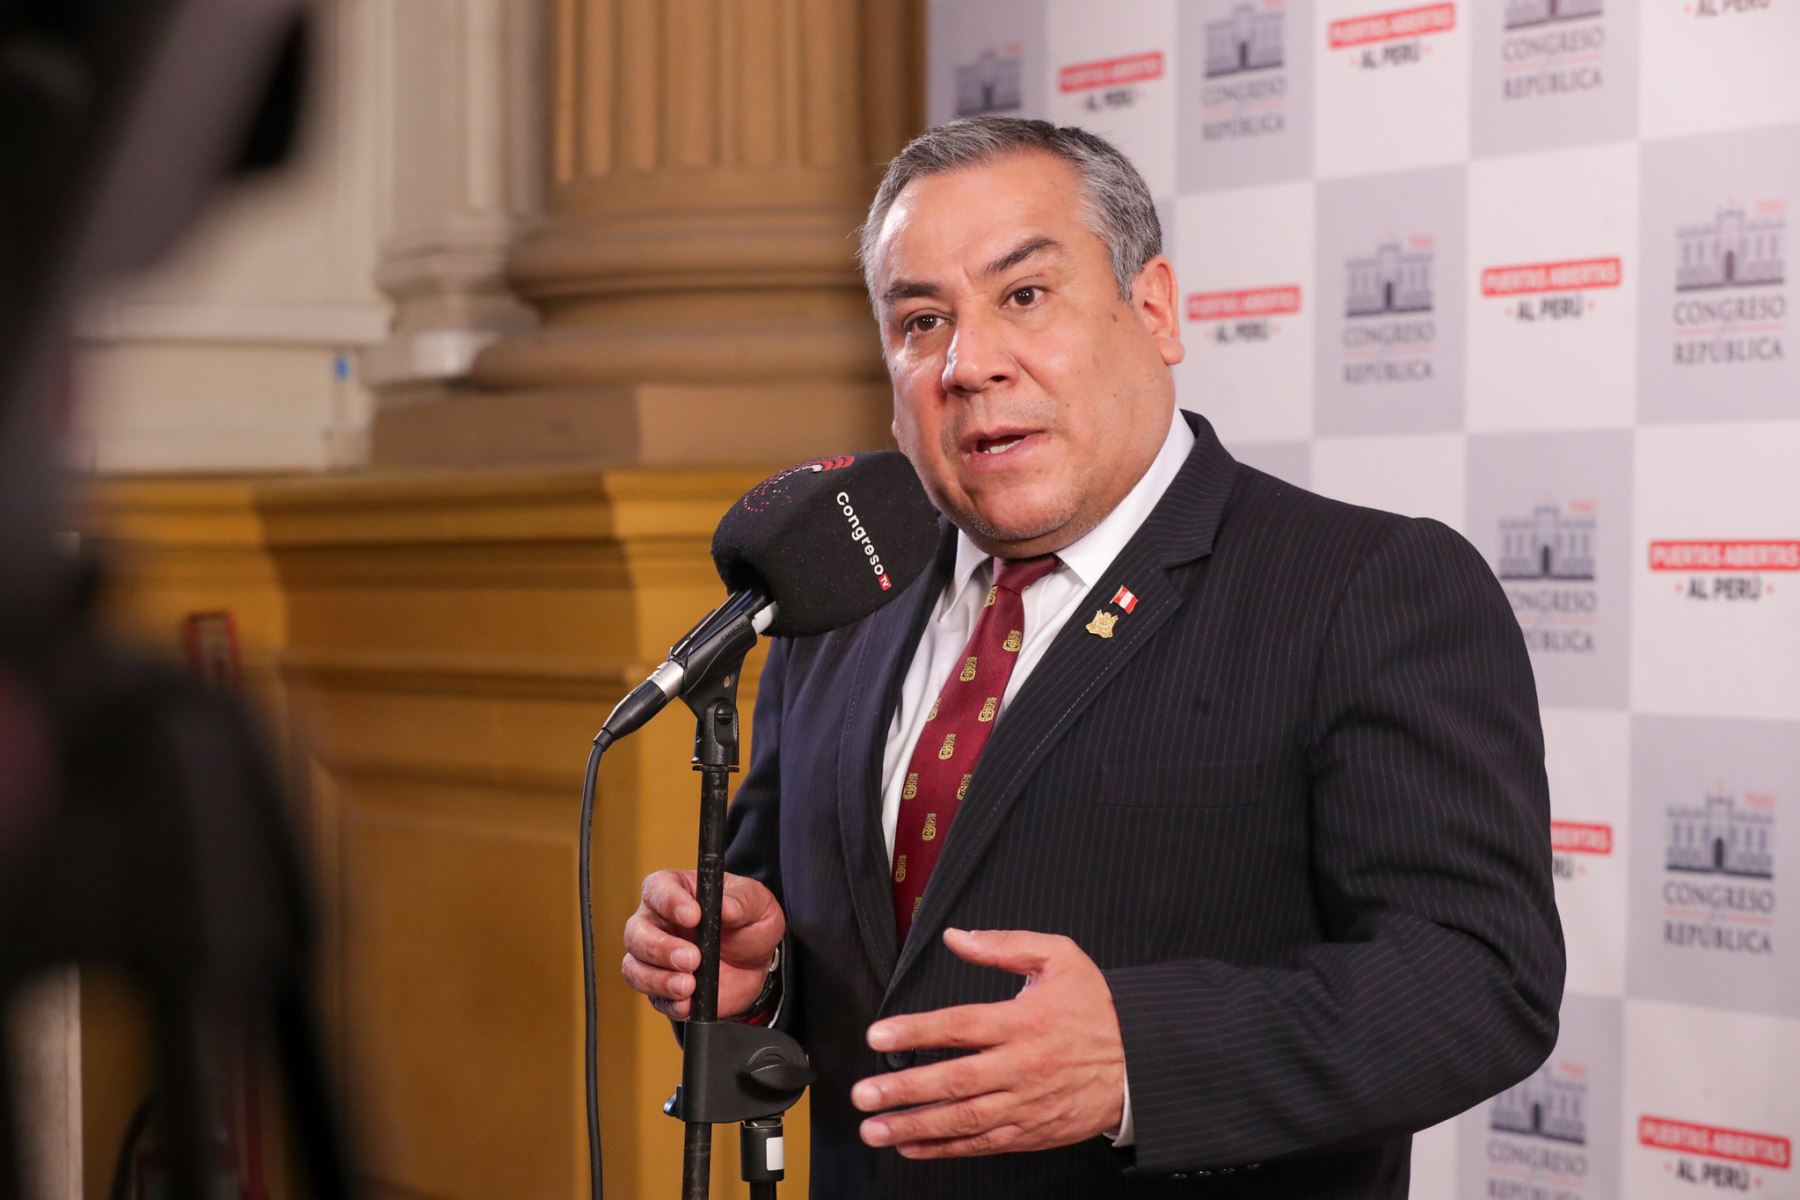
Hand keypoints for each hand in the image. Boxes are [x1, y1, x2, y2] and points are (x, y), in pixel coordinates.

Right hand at [621, 869, 783, 1019]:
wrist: (756, 963)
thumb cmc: (750, 922)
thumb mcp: (756, 903)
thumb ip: (742, 902)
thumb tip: (726, 908)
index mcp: (675, 890)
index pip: (658, 889)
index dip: (670, 902)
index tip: (694, 917)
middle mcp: (657, 922)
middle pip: (637, 932)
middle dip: (661, 948)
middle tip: (692, 958)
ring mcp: (655, 957)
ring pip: (635, 967)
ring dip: (659, 979)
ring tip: (689, 986)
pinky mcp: (662, 988)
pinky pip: (653, 997)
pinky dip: (668, 1002)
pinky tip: (687, 1003)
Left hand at [851, 929, 1124, 1158]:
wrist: (1142, 1063)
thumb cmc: (1097, 1007)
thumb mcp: (1060, 958)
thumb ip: (1006, 944)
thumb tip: (957, 937)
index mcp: (1023, 1021)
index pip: (960, 1025)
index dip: (916, 1032)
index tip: (878, 1035)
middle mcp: (1021, 1066)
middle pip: (954, 1081)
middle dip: (903, 1090)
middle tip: (863, 1094)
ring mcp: (1025, 1104)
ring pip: (963, 1120)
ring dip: (914, 1126)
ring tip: (875, 1129)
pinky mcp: (1031, 1132)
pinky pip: (982, 1145)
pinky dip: (945, 1149)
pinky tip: (912, 1146)